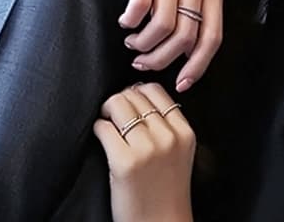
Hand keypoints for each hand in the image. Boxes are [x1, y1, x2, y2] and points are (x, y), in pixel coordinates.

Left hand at [93, 82, 195, 221]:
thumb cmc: (166, 192)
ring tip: (108, 126)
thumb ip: (168, 126)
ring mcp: (147, 149)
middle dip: (120, 101)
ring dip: (108, 112)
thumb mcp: (180, 154)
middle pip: (134, 95)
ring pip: (118, 104)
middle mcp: (168, 137)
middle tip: (114, 116)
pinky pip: (103, 127)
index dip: (136, 92)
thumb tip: (137, 94)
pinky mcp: (124, 162)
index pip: (155, 90)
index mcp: (184, 133)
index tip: (129, 104)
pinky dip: (99, 129)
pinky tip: (102, 140)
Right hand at [101, 0, 223, 91]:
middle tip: (141, 63)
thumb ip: (192, 8)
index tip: (180, 84)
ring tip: (131, 43)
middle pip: (185, 37)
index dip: (197, 66)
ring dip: (143, 44)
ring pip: (162, 26)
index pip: (212, 37)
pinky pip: (140, 5)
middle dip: (161, 59)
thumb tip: (187, 54)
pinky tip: (124, 21)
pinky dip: (130, 22)